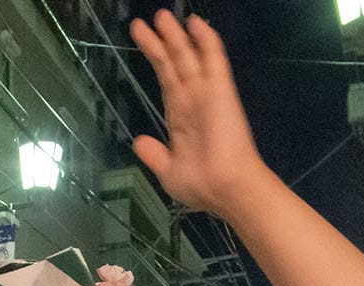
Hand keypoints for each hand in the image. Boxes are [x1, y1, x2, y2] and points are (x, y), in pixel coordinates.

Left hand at [129, 12, 270, 218]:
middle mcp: (191, 101)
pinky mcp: (220, 91)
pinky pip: (212, 59)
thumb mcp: (168, 170)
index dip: (155, 58)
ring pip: (188, 56)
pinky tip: (195, 22)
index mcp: (179, 118)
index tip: (143, 39)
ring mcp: (206, 93)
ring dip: (177, 35)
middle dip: (160, 41)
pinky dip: (205, 40)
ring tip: (162, 15)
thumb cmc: (201, 185)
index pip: (165, 80)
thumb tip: (139, 141)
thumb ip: (154, 154)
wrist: (224, 189)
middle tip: (146, 20)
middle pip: (173, 63)